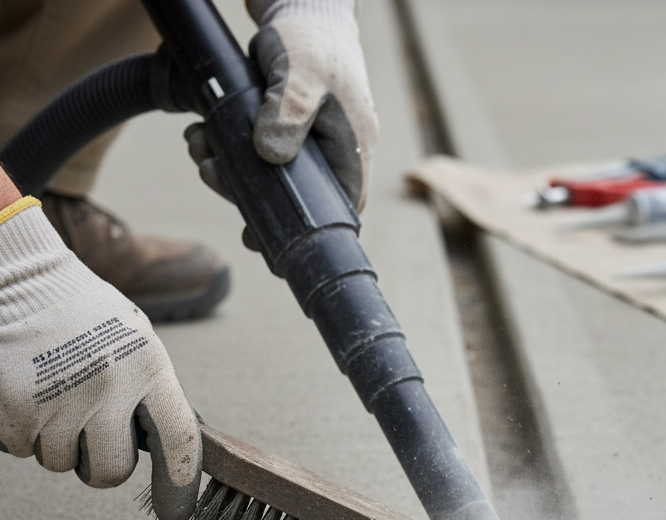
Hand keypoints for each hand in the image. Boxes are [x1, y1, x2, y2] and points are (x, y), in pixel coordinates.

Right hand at [0, 199, 201, 519]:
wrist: (22, 279)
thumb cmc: (85, 315)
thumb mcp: (137, 345)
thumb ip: (151, 394)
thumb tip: (171, 453)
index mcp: (149, 369)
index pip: (179, 440)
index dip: (180, 482)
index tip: (176, 509)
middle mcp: (110, 387)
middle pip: (111, 472)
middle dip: (99, 466)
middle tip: (90, 437)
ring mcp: (61, 399)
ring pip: (61, 462)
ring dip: (56, 442)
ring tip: (54, 395)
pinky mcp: (17, 406)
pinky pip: (22, 448)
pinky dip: (20, 430)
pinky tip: (26, 393)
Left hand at [187, 0, 377, 213]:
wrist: (302, 5)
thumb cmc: (311, 38)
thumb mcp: (301, 72)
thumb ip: (288, 112)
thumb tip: (271, 155)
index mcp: (353, 150)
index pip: (344, 206)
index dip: (311, 230)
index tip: (269, 240)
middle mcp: (335, 154)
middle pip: (300, 199)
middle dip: (252, 197)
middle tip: (214, 179)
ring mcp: (310, 144)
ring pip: (274, 180)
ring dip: (232, 175)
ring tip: (201, 154)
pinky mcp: (285, 131)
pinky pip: (259, 157)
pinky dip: (230, 155)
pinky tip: (205, 141)